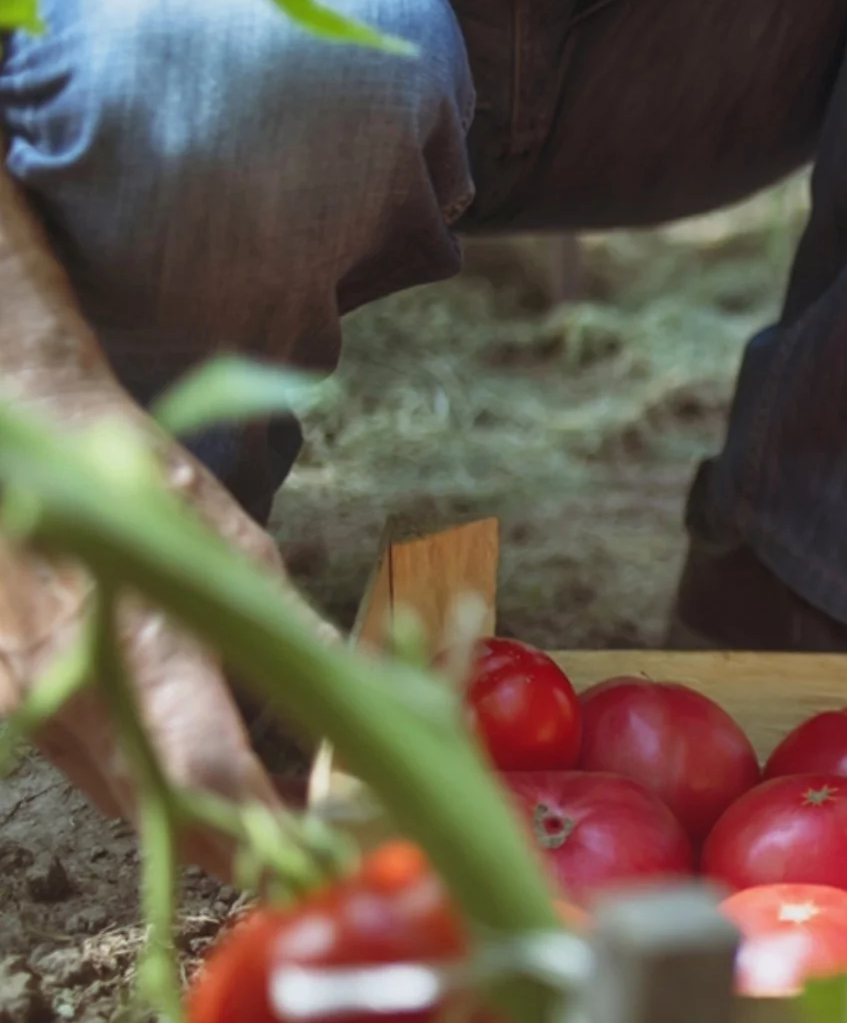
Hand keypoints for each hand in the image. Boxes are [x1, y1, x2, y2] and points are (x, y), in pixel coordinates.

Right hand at [0, 389, 335, 877]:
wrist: (29, 441)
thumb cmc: (142, 484)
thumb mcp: (235, 545)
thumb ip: (289, 628)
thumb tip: (363, 685)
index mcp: (147, 649)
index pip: (210, 770)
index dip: (268, 824)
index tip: (325, 844)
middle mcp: (85, 693)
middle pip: (170, 812)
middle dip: (245, 848)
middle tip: (316, 855)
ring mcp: (42, 708)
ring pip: (132, 804)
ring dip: (205, 826)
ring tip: (280, 823)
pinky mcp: (22, 710)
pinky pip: (100, 776)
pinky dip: (158, 791)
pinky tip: (210, 783)